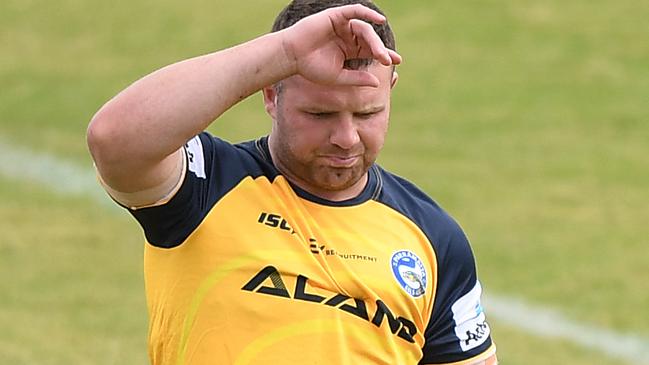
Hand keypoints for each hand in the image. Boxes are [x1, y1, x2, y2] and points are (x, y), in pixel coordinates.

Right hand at [279, 4, 401, 86]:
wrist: (292, 57)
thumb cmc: (311, 68)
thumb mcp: (339, 77)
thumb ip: (357, 78)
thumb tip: (377, 83)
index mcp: (350, 50)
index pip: (371, 51)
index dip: (384, 55)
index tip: (397, 62)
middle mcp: (348, 37)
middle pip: (370, 41)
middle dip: (380, 50)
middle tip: (388, 60)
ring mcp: (342, 25)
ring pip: (364, 29)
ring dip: (374, 40)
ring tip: (380, 53)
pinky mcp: (335, 16)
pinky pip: (354, 11)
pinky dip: (367, 13)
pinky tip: (379, 21)